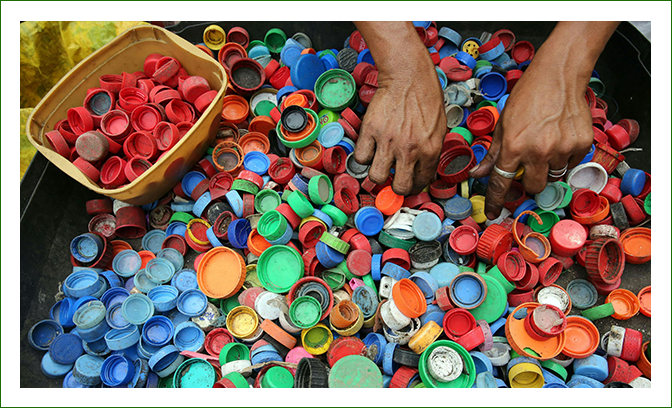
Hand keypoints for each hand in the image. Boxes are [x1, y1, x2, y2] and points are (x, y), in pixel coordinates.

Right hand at [353, 21, 446, 195]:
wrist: (408, 75)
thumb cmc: (426, 97)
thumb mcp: (440, 127)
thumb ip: (431, 150)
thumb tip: (422, 169)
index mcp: (430, 150)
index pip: (421, 182)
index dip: (414, 185)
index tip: (409, 182)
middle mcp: (410, 149)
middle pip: (399, 187)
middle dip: (397, 186)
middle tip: (395, 178)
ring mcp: (388, 141)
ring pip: (377, 176)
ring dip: (379, 173)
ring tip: (381, 164)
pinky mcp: (370, 131)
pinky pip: (361, 157)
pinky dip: (365, 156)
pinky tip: (371, 150)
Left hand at [469, 21, 619, 219]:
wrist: (558, 76)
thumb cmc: (528, 97)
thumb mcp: (503, 124)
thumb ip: (493, 152)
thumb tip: (478, 174)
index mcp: (514, 146)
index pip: (502, 183)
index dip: (497, 200)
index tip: (495, 212)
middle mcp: (538, 151)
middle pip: (534, 187)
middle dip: (529, 182)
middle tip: (530, 166)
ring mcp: (562, 149)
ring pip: (554, 176)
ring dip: (548, 167)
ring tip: (547, 144)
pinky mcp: (581, 145)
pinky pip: (571, 164)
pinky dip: (565, 158)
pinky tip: (560, 138)